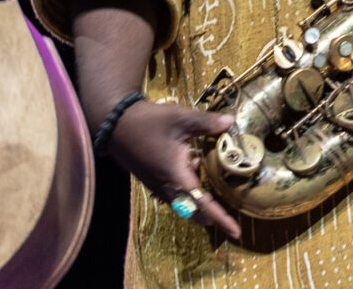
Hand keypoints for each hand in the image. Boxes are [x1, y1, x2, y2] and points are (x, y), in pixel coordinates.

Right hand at [109, 99, 241, 239]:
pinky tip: (193, 163)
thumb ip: (206, 123)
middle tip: (230, 209)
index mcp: (176, 177)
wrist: (116, 125)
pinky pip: (175, 193)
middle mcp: (167, 187)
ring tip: (213, 179)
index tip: (235, 232)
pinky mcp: (153, 179)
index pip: (203, 205)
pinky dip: (189, 188)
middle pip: (193, 211)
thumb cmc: (148, 123)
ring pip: (184, 202)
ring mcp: (158, 185)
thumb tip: (231, 123)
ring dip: (199, 198)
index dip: (221, 218)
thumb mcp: (181, 119)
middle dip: (212, 213)